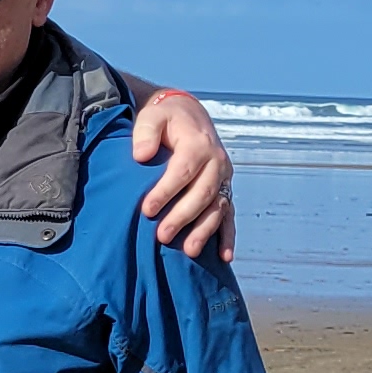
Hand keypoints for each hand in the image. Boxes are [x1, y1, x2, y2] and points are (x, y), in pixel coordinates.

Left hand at [129, 87, 234, 259]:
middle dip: (182, 216)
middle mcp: (216, 162)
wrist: (188, 115)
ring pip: (217, 207)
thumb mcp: (152, 117)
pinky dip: (228, 236)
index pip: (183, 171)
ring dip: (204, 231)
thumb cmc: (164, 119)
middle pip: (202, 193)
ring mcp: (224, 178)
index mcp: (198, 144)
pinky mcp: (225, 190)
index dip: (166, 192)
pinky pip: (229, 215)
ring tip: (188, 251)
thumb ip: (145, 133)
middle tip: (162, 236)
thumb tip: (141, 155)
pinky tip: (224, 257)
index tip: (146, 210)